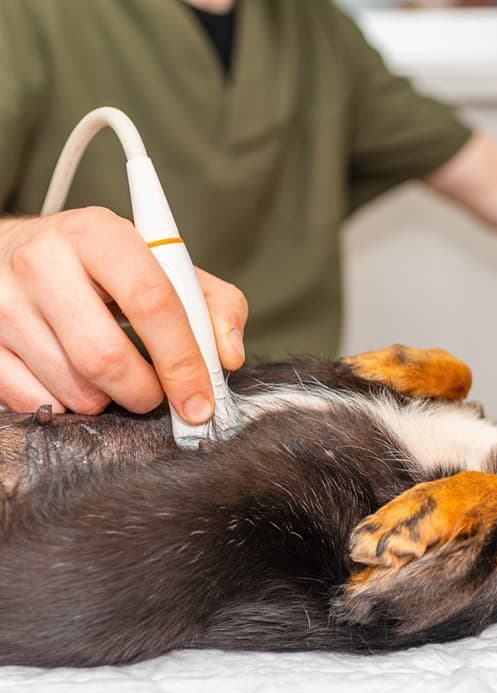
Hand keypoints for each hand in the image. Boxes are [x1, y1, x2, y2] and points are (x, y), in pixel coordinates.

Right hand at [0, 207, 247, 418]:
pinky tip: (75, 381)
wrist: (20, 254)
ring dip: (107, 402)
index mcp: (99, 234)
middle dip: (144, 393)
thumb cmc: (107, 269)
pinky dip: (67, 407)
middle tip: (154, 395)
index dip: (183, 362)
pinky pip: (34, 402)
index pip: (153, 303)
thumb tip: (226, 356)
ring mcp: (2, 301)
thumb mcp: (167, 269)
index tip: (200, 400)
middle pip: (105, 356)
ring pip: (71, 388)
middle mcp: (42, 261)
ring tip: (112, 378)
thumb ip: (214, 306)